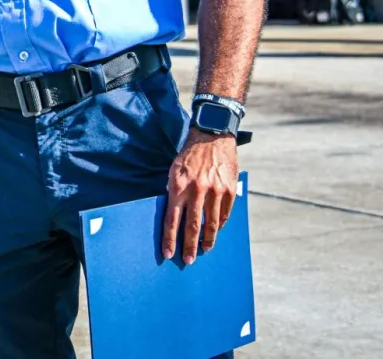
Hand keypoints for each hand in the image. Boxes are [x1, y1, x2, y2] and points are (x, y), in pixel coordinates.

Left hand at [161, 129, 238, 264]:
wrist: (212, 136)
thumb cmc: (189, 155)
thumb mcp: (174, 170)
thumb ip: (173, 191)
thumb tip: (174, 214)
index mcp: (178, 185)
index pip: (172, 219)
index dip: (170, 238)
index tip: (168, 253)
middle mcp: (196, 190)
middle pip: (192, 225)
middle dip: (189, 245)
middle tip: (188, 260)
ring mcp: (215, 191)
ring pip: (211, 224)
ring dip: (207, 240)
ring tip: (204, 250)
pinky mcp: (229, 191)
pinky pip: (224, 214)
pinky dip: (220, 225)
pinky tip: (216, 232)